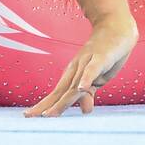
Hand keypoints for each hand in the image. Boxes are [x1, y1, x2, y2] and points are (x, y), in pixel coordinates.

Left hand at [24, 12, 138, 116]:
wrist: (117, 27)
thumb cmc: (105, 55)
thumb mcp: (97, 79)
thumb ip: (89, 93)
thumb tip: (84, 111)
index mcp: (74, 74)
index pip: (56, 93)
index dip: (43, 104)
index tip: (28, 115)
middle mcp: (76, 68)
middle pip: (60, 90)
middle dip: (46, 104)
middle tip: (30, 117)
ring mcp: (88, 61)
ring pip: (75, 84)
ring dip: (63, 100)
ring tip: (50, 114)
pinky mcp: (102, 57)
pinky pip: (93, 69)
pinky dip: (87, 78)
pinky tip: (82, 88)